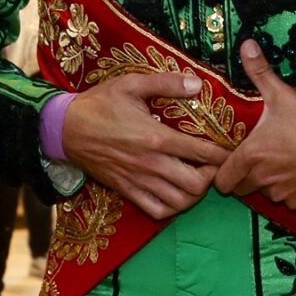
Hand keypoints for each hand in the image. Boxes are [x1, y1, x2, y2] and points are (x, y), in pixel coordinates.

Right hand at [60, 72, 230, 220]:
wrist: (65, 129)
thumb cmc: (99, 104)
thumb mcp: (131, 84)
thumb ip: (166, 83)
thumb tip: (197, 83)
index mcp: (156, 137)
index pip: (202, 153)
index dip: (222, 155)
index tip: (229, 150)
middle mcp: (151, 164)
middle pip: (197, 185)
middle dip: (212, 177)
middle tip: (212, 166)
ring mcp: (139, 181)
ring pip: (179, 202)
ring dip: (194, 194)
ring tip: (196, 180)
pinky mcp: (127, 191)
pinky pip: (157, 211)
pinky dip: (172, 208)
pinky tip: (175, 194)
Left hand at [213, 40, 295, 208]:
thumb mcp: (283, 94)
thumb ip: (260, 72)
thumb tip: (245, 45)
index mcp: (251, 155)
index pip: (222, 181)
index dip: (223, 171)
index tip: (230, 159)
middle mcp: (263, 179)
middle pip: (240, 188)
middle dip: (243, 177)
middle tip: (254, 158)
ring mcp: (283, 193)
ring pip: (265, 193)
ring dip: (267, 182)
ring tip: (280, 161)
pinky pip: (287, 201)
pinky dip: (290, 190)